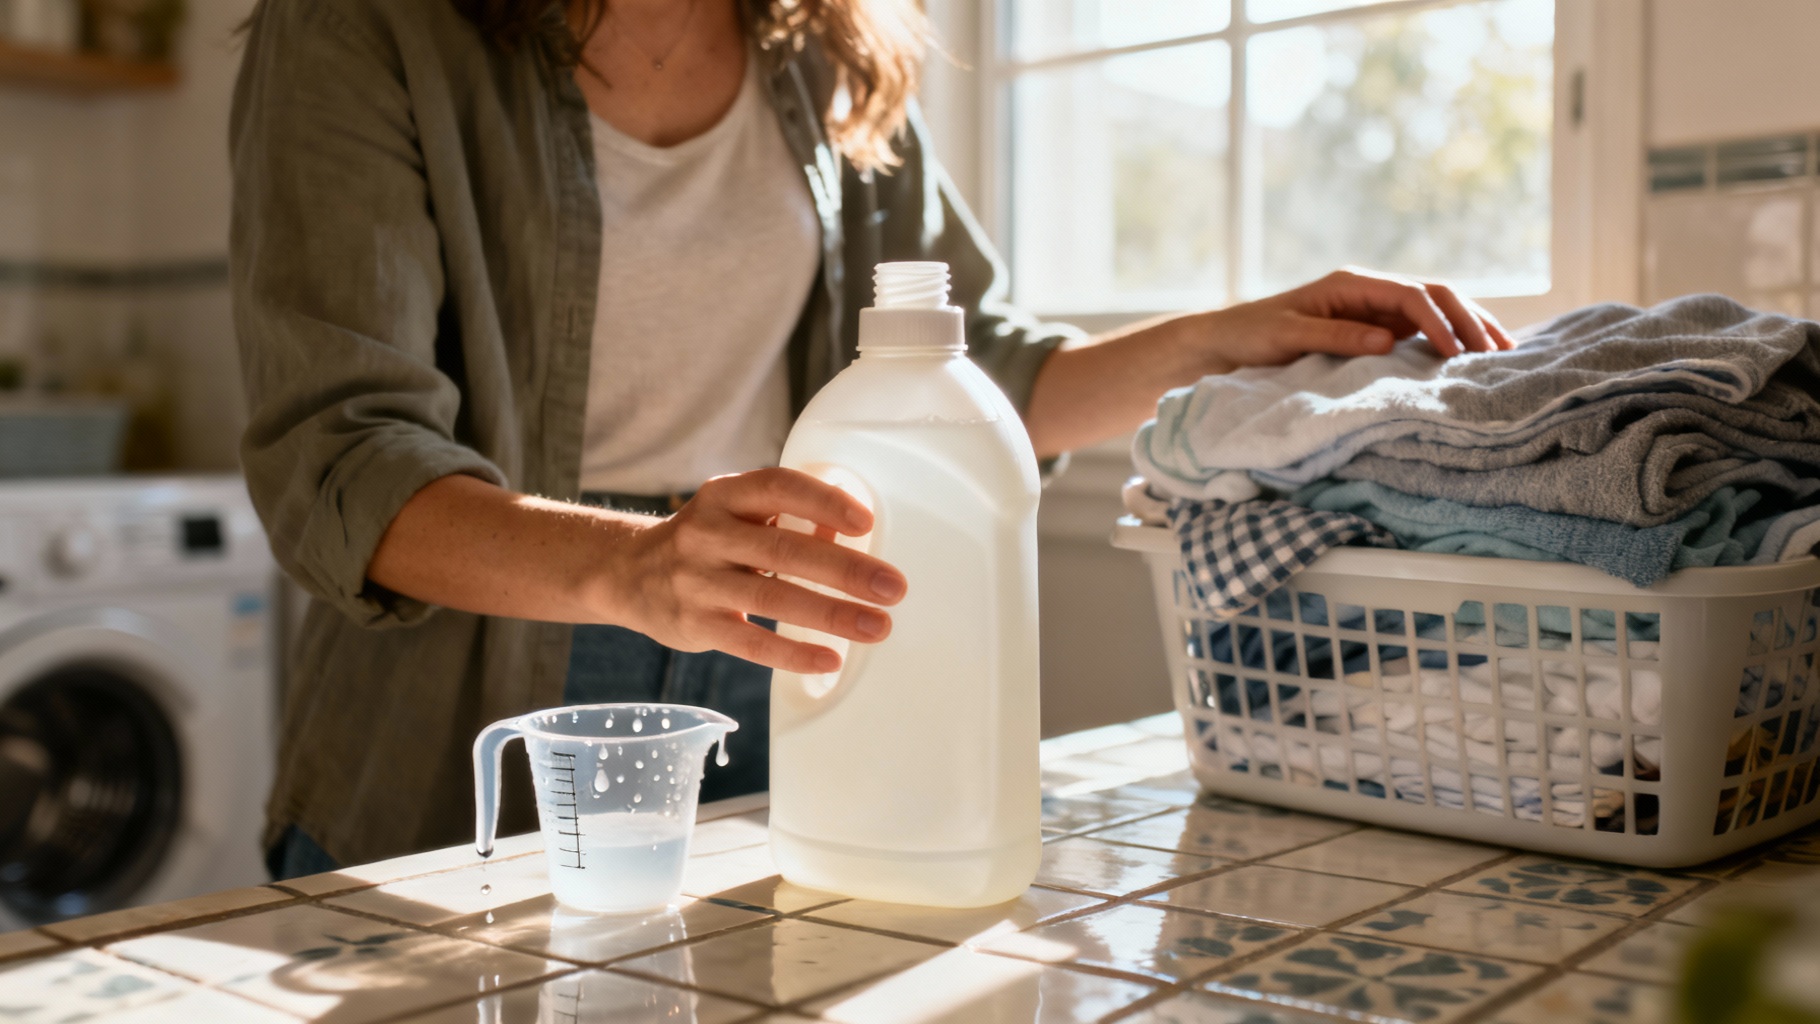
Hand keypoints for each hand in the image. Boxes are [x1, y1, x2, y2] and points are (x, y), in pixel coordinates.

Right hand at [612, 468, 906, 674]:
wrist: (628, 573)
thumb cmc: (706, 540)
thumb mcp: (737, 514)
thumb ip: (789, 519)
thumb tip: (848, 534)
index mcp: (726, 496)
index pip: (779, 488)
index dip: (823, 502)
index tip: (864, 521)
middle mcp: (709, 533)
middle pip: (784, 549)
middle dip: (844, 570)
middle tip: (892, 587)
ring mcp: (699, 581)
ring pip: (772, 598)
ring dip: (831, 614)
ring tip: (878, 627)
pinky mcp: (695, 624)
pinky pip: (749, 643)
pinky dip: (792, 653)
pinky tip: (829, 659)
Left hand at [1201, 266, 1515, 370]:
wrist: (1226, 340)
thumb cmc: (1252, 335)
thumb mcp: (1288, 336)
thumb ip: (1337, 336)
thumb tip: (1388, 340)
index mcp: (1351, 283)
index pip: (1410, 296)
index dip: (1438, 321)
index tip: (1456, 352)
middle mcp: (1369, 290)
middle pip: (1433, 295)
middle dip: (1468, 318)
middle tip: (1497, 350)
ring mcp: (1374, 308)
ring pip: (1434, 309)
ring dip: (1467, 325)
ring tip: (1501, 350)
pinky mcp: (1374, 328)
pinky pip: (1420, 330)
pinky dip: (1449, 339)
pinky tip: (1471, 355)